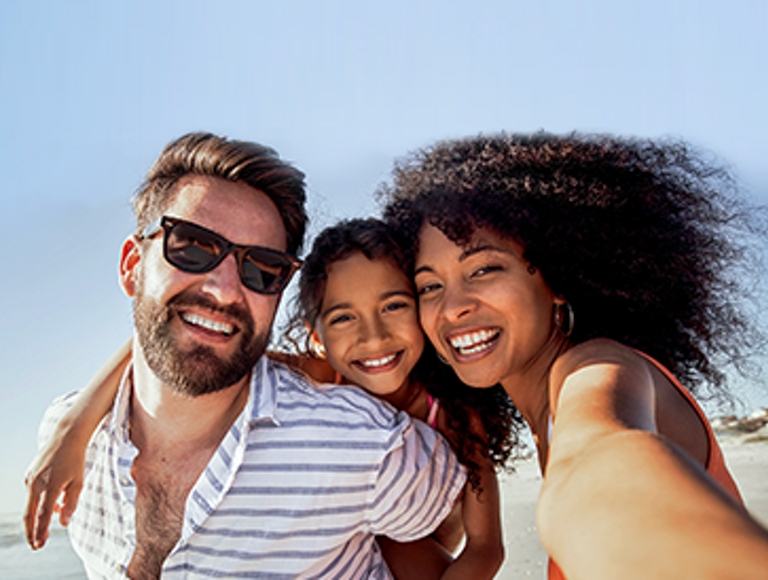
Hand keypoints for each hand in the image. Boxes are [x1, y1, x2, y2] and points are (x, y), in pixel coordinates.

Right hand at [23, 426, 84, 549]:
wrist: (65, 437)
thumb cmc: (75, 460)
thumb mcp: (79, 482)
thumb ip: (71, 504)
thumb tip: (62, 523)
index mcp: (50, 486)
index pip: (43, 515)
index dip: (41, 532)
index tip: (39, 545)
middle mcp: (36, 484)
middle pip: (30, 514)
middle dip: (32, 532)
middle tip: (36, 546)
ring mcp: (30, 479)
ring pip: (31, 505)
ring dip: (37, 518)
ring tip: (44, 531)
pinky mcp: (29, 475)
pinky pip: (33, 494)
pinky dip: (40, 503)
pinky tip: (53, 506)